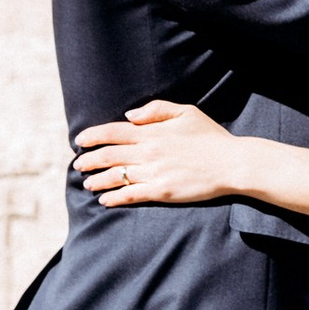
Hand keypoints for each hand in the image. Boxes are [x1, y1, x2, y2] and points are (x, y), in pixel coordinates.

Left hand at [73, 100, 244, 207]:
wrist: (231, 163)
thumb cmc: (210, 137)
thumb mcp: (186, 112)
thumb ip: (156, 110)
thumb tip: (129, 115)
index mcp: (152, 132)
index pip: (113, 132)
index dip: (92, 136)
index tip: (79, 140)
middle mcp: (149, 152)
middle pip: (109, 155)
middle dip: (89, 160)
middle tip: (77, 164)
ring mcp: (154, 173)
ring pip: (116, 177)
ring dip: (97, 180)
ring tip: (87, 183)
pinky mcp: (162, 192)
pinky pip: (131, 195)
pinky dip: (114, 198)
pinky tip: (105, 200)